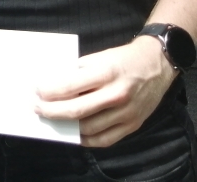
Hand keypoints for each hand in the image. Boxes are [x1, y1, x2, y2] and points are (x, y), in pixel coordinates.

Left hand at [35, 37, 176, 147]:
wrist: (158, 62)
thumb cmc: (125, 58)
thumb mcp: (100, 57)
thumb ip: (80, 72)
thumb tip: (56, 86)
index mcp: (106, 72)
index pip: (70, 86)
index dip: (50, 92)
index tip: (38, 92)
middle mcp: (116, 94)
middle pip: (76, 110)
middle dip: (52, 111)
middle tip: (39, 109)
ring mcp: (126, 112)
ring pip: (89, 128)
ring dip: (68, 126)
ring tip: (56, 120)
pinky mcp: (133, 124)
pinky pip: (105, 139)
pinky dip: (88, 139)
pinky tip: (77, 133)